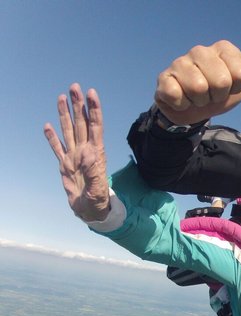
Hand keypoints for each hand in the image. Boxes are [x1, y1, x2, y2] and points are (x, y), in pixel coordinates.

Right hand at [44, 84, 109, 221]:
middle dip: (78, 105)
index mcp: (96, 154)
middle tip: (74, 87)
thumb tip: (89, 154)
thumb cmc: (98, 201)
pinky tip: (48, 125)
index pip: (95, 127)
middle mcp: (85, 151)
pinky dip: (52, 137)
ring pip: (69, 130)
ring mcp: (74, 156)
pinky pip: (57, 148)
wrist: (91, 211)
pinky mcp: (65, 165)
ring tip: (62, 98)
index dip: (93, 109)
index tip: (91, 93)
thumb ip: (94, 172)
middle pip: (81, 123)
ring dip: (65, 114)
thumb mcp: (98, 189)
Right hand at [155, 36, 240, 124]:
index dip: (236, 87)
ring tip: (198, 97)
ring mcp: (180, 62)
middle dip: (218, 96)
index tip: (230, 87)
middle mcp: (200, 50)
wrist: (193, 112)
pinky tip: (182, 98)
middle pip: (220, 81)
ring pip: (198, 89)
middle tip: (212, 94)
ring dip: (201, 102)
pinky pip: (178, 95)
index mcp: (223, 49)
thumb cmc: (220, 93)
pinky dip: (183, 105)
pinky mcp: (164, 78)